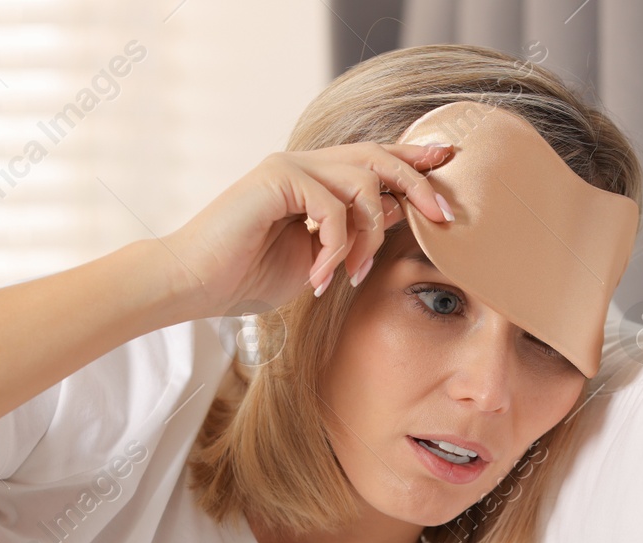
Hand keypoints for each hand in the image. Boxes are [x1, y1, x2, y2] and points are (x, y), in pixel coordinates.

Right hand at [158, 141, 455, 318]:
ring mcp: (289, 166)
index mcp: (313, 180)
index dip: (412, 161)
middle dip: (418, 183)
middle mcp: (303, 164)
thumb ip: (351, 233)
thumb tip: (394, 211)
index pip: (373, 161)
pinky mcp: (276, 178)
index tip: (449, 166)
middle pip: (378, 157)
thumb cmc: (246, 277)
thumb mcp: (317, 258)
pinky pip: (332, 207)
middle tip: (445, 216)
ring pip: (362, 182)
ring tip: (351, 274)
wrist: (194, 284)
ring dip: (368, 236)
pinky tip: (318, 278)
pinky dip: (335, 247)